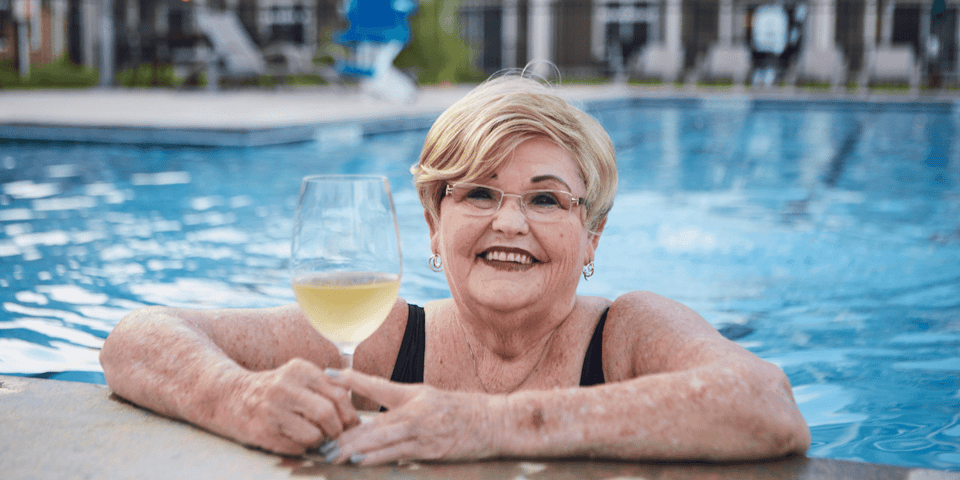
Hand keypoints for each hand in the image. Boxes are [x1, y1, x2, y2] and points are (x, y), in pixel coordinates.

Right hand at [226, 359, 359, 454]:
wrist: (229, 396)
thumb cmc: (272, 389)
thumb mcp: (297, 377)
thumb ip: (324, 387)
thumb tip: (353, 410)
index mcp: (300, 370)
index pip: (338, 393)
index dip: (349, 412)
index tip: (351, 422)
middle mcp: (285, 387)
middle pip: (327, 413)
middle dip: (337, 429)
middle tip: (335, 434)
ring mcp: (272, 410)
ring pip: (313, 434)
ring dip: (319, 441)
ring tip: (313, 436)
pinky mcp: (262, 431)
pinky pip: (296, 447)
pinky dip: (301, 448)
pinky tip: (293, 439)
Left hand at [323, 369, 504, 464]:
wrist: (494, 421)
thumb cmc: (460, 411)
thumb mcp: (429, 398)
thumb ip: (402, 404)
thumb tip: (372, 416)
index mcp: (412, 394)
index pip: (376, 385)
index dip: (352, 379)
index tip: (327, 374)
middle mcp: (414, 410)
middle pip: (371, 422)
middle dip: (343, 434)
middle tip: (319, 440)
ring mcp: (421, 431)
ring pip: (380, 439)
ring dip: (352, 450)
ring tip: (330, 456)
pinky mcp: (430, 449)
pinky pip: (397, 454)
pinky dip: (376, 458)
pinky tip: (359, 463)